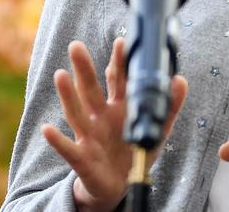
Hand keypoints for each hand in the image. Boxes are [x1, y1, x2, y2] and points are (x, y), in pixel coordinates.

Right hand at [40, 38, 188, 211]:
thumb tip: (180, 80)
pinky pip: (68, 148)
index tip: (121, 42)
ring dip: (68, 95)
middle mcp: (100, 117)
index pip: (116, 80)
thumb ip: (169, 106)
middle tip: (76, 46)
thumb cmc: (134, 153)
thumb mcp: (156, 130)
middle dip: (84, 69)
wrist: (118, 186)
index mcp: (118, 107)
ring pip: (77, 112)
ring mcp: (88, 135)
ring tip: (60, 75)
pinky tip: (47, 129)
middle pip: (90, 89)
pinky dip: (57, 140)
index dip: (119, 62)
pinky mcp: (81, 157)